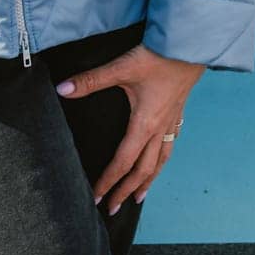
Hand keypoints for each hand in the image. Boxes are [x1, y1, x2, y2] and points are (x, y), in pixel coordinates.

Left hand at [55, 44, 203, 214]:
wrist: (191, 45)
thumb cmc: (158, 57)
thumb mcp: (122, 67)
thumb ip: (91, 80)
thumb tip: (62, 89)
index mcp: (144, 124)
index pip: (123, 162)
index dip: (109, 181)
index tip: (97, 197)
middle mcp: (159, 129)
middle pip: (143, 169)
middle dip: (126, 190)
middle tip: (113, 209)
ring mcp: (171, 121)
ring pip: (160, 160)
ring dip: (148, 181)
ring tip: (140, 196)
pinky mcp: (178, 111)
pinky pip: (170, 143)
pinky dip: (163, 158)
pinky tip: (161, 157)